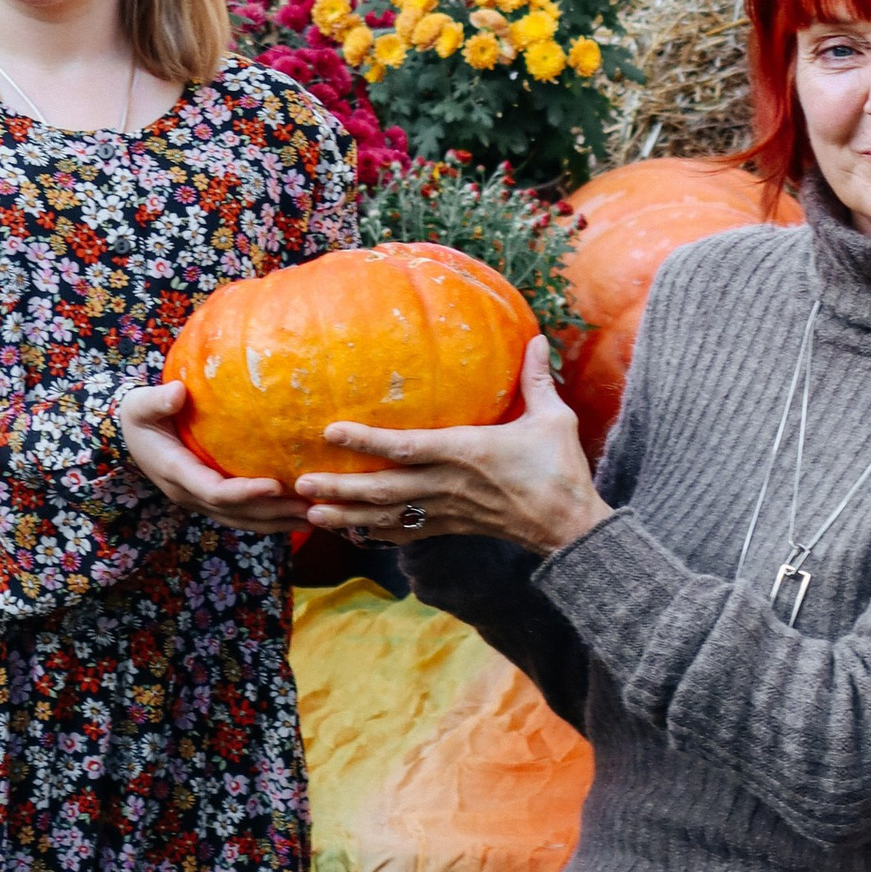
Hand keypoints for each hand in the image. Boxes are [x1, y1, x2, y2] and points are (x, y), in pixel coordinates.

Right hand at [118, 378, 304, 532]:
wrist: (129, 438)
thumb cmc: (139, 417)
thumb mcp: (139, 405)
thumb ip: (156, 400)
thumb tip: (177, 393)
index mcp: (175, 472)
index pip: (213, 491)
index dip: (244, 493)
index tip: (275, 485)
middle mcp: (190, 494)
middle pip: (236, 513)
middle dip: (273, 513)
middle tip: (311, 507)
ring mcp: (201, 501)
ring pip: (243, 521)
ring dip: (279, 522)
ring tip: (317, 516)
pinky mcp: (212, 500)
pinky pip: (244, 516)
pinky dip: (272, 519)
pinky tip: (301, 515)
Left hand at [297, 339, 610, 559]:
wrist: (569, 527)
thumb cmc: (561, 470)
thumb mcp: (554, 419)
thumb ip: (537, 380)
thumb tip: (537, 338)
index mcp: (466, 453)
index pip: (405, 447)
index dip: (366, 440)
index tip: (331, 430)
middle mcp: (448, 485)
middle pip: (384, 489)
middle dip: (341, 487)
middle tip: (301, 481)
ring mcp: (447, 511)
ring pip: (388, 516)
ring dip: (347, 513)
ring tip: (309, 510)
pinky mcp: (451, 527)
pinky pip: (406, 533)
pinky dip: (375, 533)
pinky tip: (349, 530)